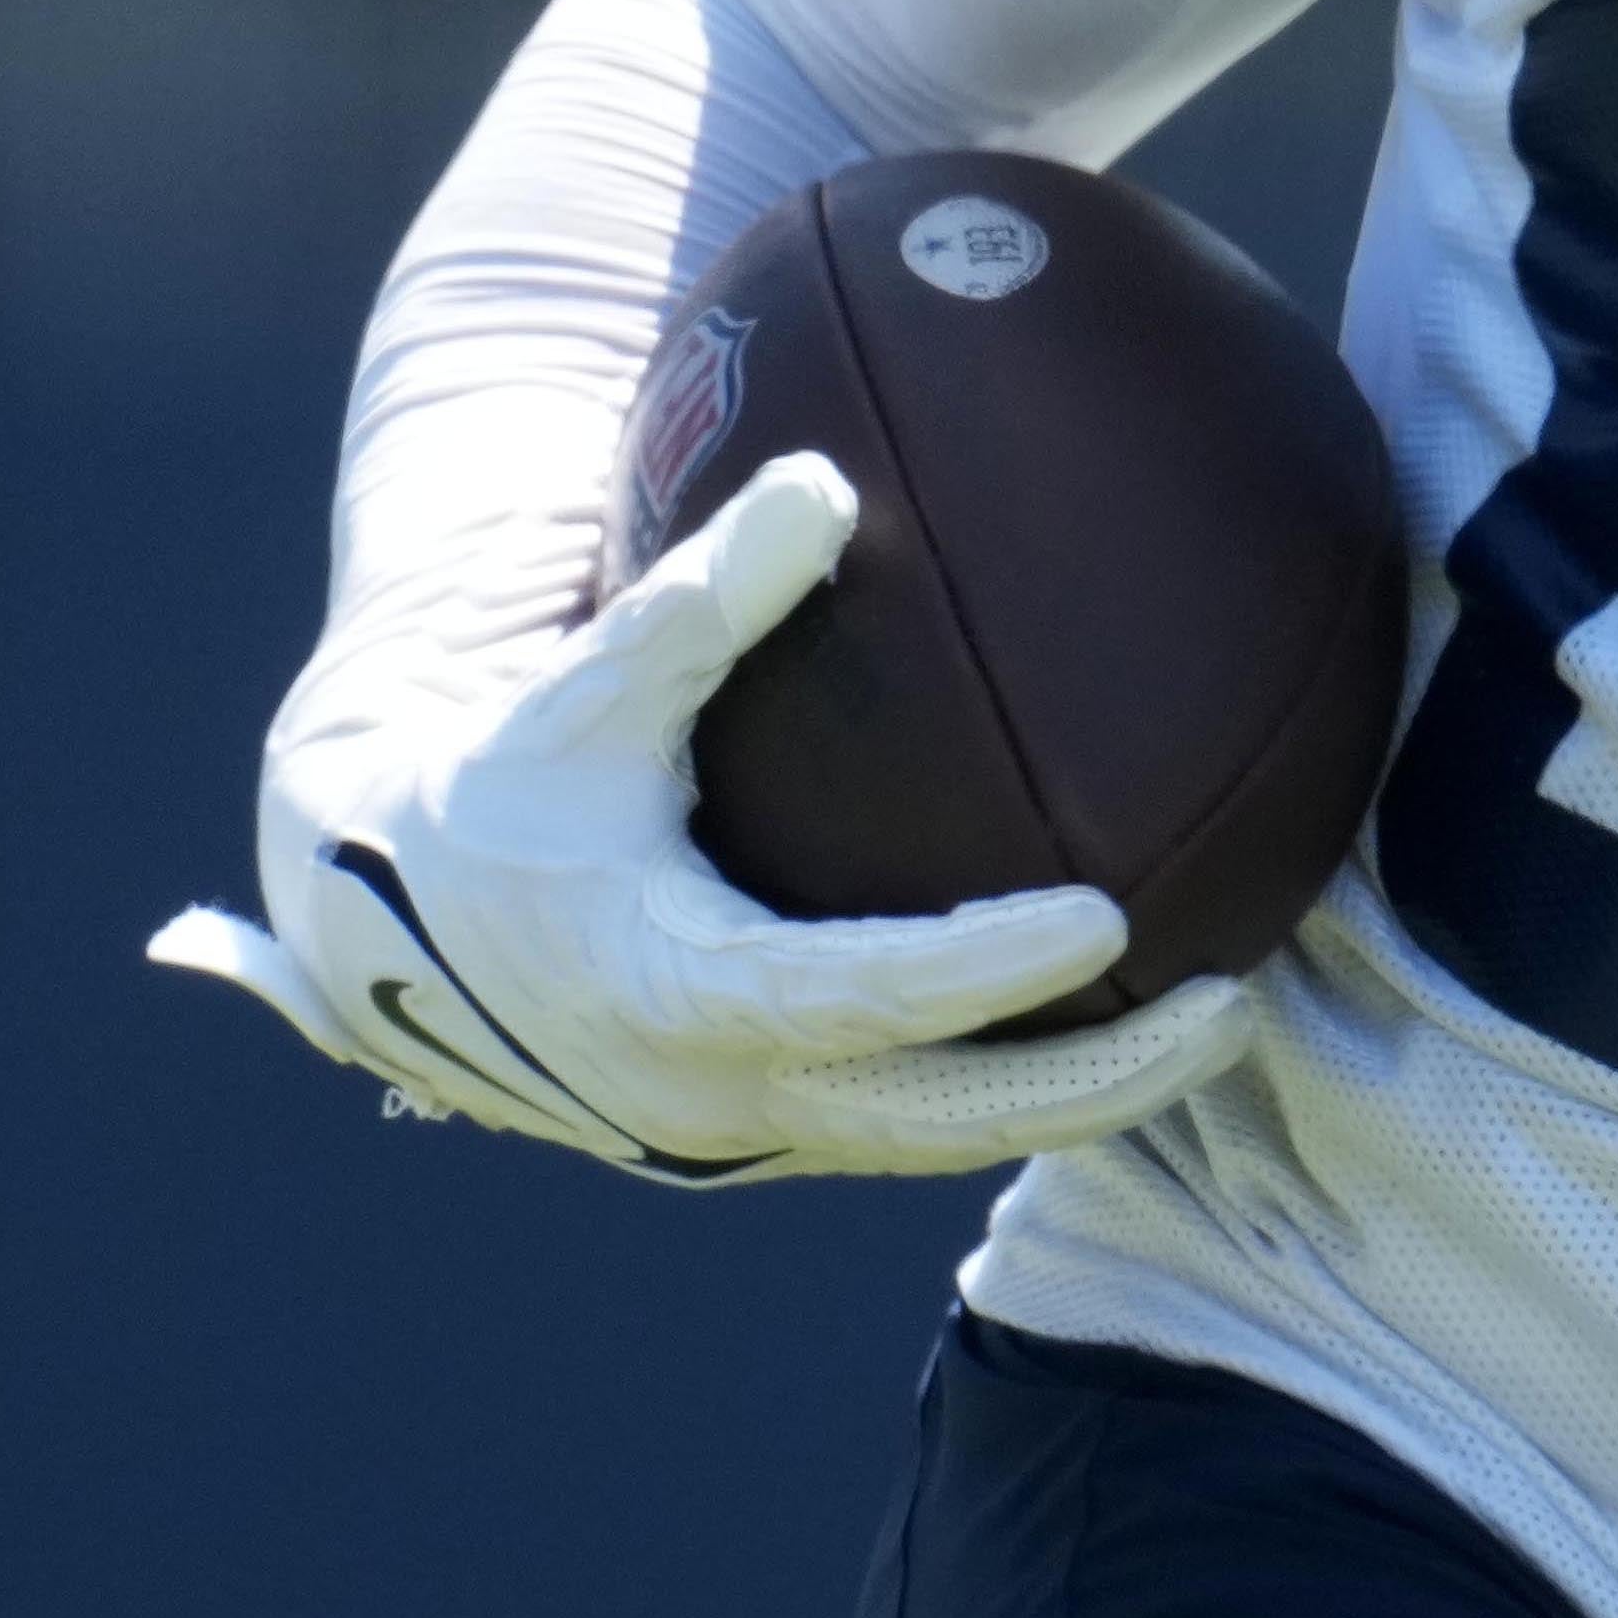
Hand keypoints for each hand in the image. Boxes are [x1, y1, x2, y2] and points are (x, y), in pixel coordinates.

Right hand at [157, 451, 1255, 1180]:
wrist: (383, 928)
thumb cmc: (499, 788)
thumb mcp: (583, 692)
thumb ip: (702, 601)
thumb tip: (822, 482)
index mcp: (672, 989)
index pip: (857, 997)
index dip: (982, 971)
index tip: (1103, 918)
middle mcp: (715, 1090)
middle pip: (942, 1114)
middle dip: (1098, 1079)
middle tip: (1234, 1004)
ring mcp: (741, 1129)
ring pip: (937, 1135)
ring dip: (1076, 1095)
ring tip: (1212, 1017)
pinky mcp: (755, 1130)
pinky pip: (907, 1119)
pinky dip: (1007, 1082)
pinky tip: (1107, 1019)